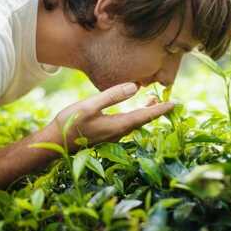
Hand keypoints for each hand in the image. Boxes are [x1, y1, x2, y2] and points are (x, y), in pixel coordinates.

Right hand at [47, 83, 173, 151]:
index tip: (175, 104)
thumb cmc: (71, 123)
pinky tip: (131, 108)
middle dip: (156, 109)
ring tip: (152, 99)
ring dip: (145, 111)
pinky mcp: (107, 134)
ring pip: (135, 122)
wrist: (56, 143)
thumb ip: (113, 96)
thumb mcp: (90, 106)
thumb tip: (135, 87)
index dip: (160, 109)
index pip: (145, 116)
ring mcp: (113, 135)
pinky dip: (135, 114)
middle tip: (166, 98)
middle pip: (143, 120)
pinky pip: (127, 123)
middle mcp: (119, 133)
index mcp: (119, 125)